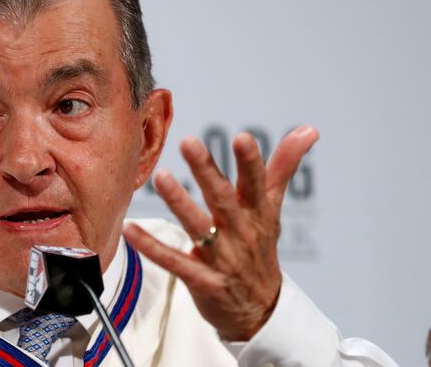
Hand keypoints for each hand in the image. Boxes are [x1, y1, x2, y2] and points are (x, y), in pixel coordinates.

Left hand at [123, 125, 318, 340]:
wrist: (261, 310)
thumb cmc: (260, 249)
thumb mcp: (272, 208)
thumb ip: (283, 167)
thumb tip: (309, 129)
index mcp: (257, 213)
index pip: (256, 183)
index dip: (250, 162)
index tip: (242, 138)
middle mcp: (240, 233)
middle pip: (223, 199)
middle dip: (207, 171)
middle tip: (189, 142)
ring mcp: (221, 258)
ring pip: (198, 227)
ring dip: (178, 202)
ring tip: (161, 178)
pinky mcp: (202, 280)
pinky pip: (174, 261)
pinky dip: (152, 246)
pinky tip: (131, 230)